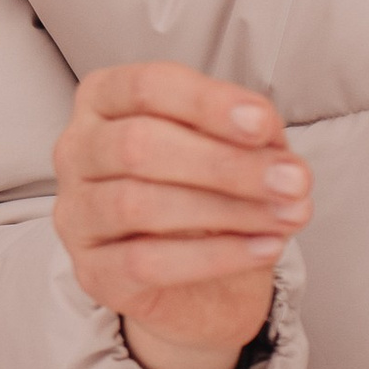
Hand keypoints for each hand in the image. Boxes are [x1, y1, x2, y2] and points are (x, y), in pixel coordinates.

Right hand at [52, 64, 308, 368]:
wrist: (202, 280)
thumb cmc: (210, 192)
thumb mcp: (237, 147)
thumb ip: (251, 135)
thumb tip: (270, 144)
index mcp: (104, 100)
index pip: (145, 87)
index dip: (206, 103)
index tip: (263, 124)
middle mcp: (76, 150)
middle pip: (137, 145)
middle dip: (223, 164)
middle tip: (292, 181)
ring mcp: (76, 213)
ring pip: (138, 203)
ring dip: (227, 209)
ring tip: (287, 216)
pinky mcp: (92, 271)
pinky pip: (147, 262)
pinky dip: (216, 256)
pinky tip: (263, 247)